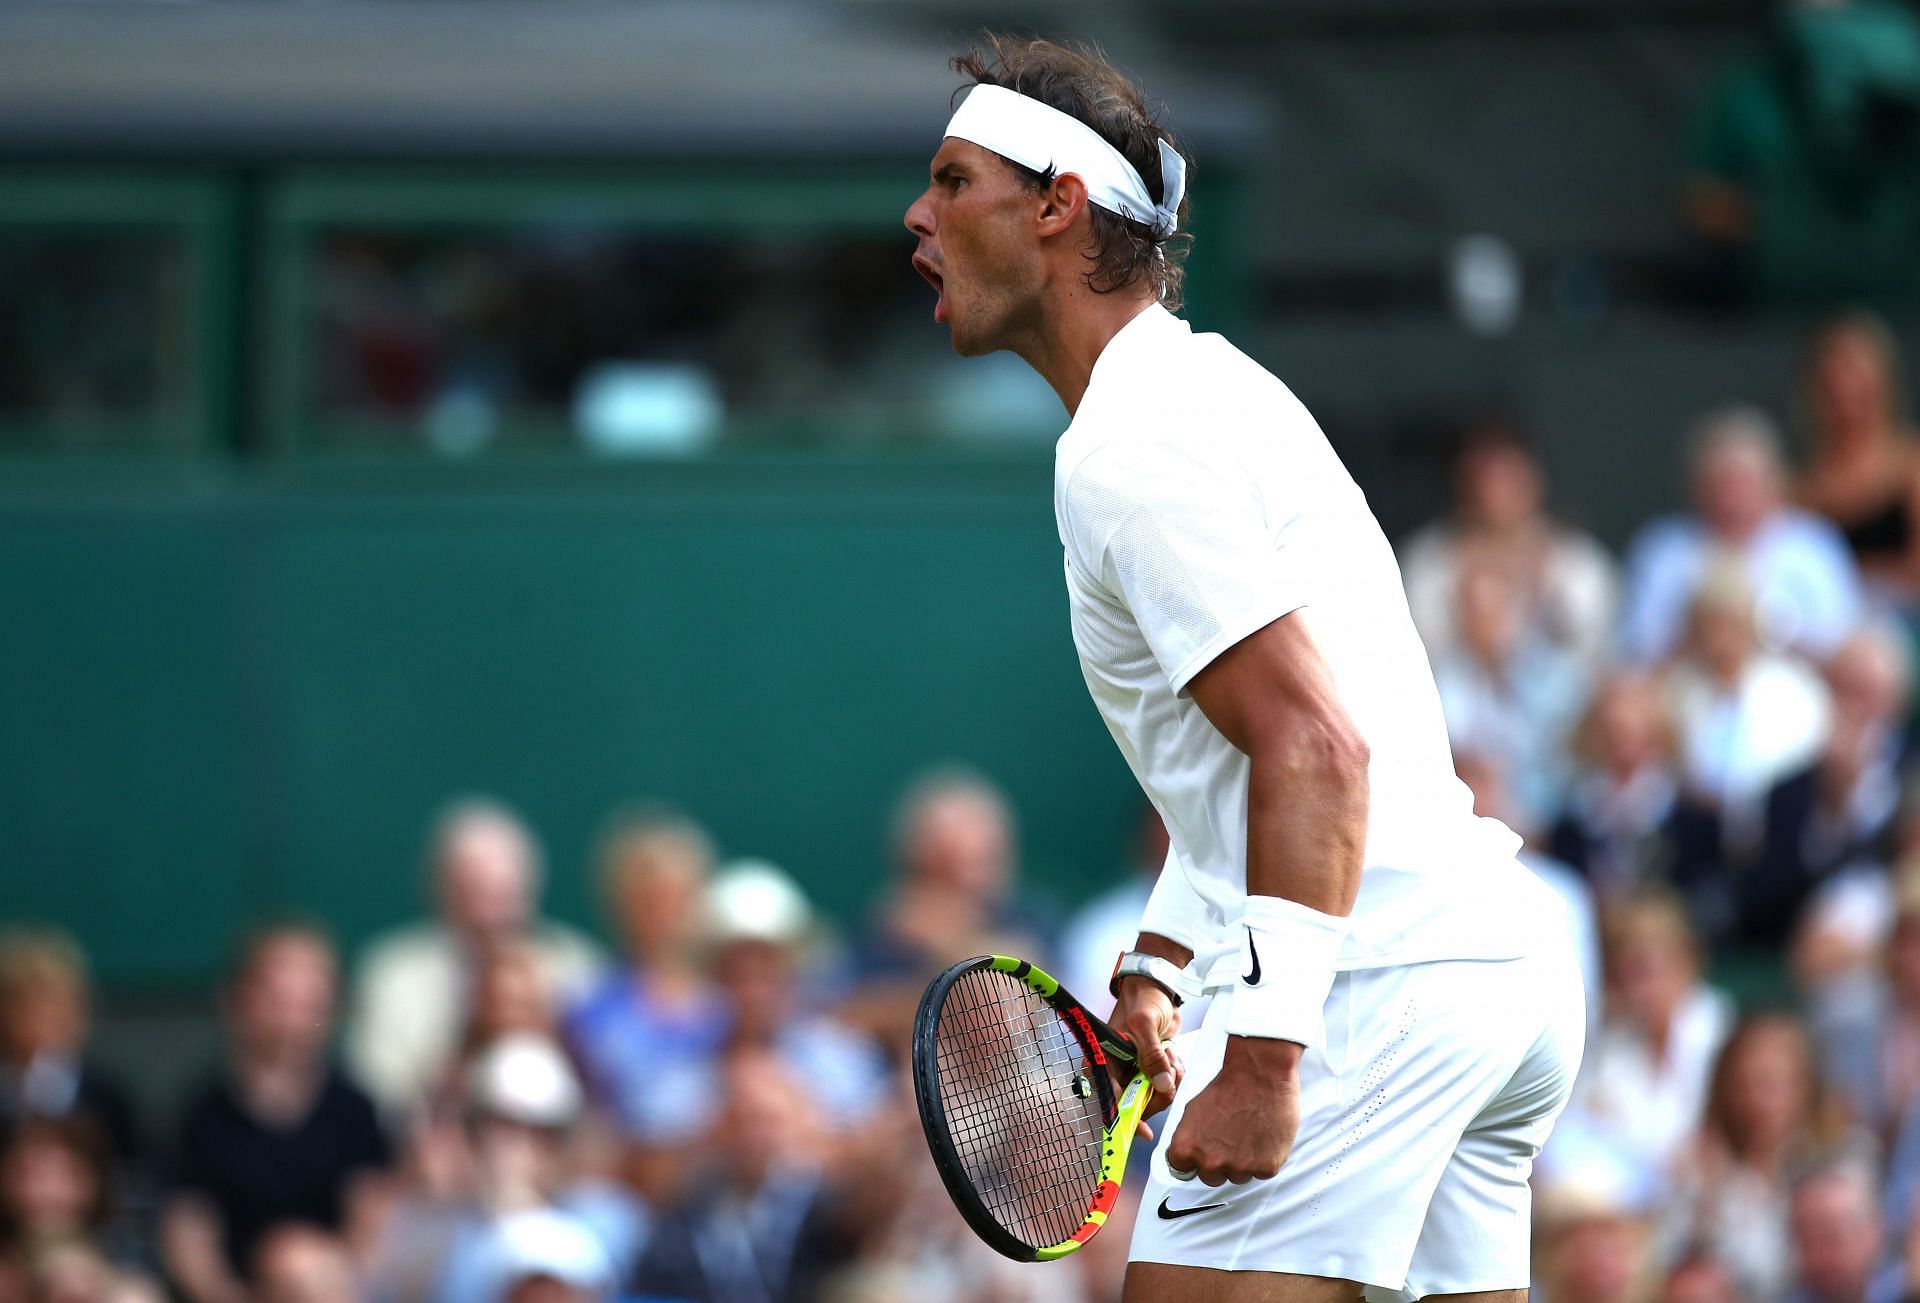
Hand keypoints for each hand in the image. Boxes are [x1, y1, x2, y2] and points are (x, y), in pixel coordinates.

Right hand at [1110, 976, 1182, 1138]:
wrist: (1159, 988)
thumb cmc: (1144, 1000)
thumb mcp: (1145, 1024)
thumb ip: (1151, 1055)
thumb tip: (1161, 1085)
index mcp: (1103, 1060)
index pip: (1112, 1097)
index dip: (1127, 1117)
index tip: (1143, 1132)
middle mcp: (1117, 1071)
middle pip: (1138, 1103)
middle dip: (1158, 1091)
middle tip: (1169, 1070)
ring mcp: (1136, 1072)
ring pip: (1156, 1096)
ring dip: (1170, 1078)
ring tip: (1169, 1053)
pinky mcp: (1153, 1070)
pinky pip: (1167, 1086)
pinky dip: (1175, 1073)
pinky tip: (1172, 1053)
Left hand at [1164, 1035, 1300, 1185]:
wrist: (1260, 1075)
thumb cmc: (1228, 1087)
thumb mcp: (1193, 1110)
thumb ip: (1187, 1137)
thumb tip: (1185, 1154)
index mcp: (1187, 1148)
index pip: (1182, 1169)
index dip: (1193, 1158)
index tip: (1203, 1149)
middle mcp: (1211, 1163)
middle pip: (1211, 1177)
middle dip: (1218, 1162)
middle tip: (1230, 1138)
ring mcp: (1239, 1168)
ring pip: (1238, 1176)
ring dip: (1242, 1161)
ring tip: (1248, 1133)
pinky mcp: (1266, 1168)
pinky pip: (1261, 1172)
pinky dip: (1264, 1158)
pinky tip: (1263, 1136)